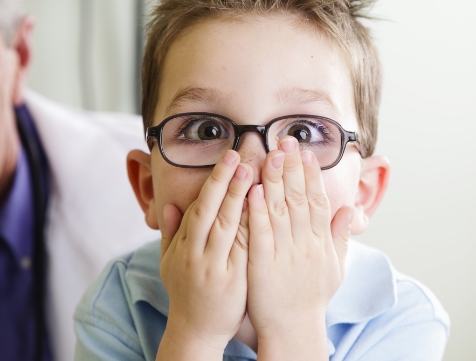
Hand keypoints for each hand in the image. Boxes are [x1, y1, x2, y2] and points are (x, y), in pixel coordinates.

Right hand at [157, 150, 253, 359]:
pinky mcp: (232, 281)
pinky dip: (250, 228)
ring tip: (253, 174)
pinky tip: (262, 209)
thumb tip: (168, 205)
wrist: (195, 330)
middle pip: (210, 212)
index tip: (227, 160)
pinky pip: (242, 249)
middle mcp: (196, 254)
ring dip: (238, 199)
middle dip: (224, 182)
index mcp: (181, 247)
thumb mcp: (168, 263)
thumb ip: (169, 233)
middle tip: (239, 156)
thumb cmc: (184, 292)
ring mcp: (214, 267)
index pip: (198, 208)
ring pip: (226, 227)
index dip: (212, 183)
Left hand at [246, 136, 352, 357]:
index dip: (310, 174)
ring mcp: (284, 252)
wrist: (294, 328)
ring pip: (279, 210)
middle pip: (298, 198)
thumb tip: (350, 209)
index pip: (316, 200)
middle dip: (292, 168)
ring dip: (275, 181)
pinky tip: (253, 190)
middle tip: (286, 141)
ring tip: (270, 155)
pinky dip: (257, 211)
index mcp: (320, 242)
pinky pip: (260, 233)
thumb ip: (341, 236)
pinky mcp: (262, 263)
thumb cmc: (312, 297)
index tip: (304, 152)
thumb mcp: (335, 266)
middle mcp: (305, 243)